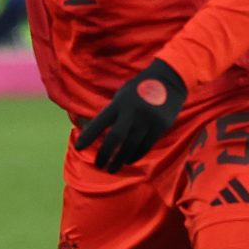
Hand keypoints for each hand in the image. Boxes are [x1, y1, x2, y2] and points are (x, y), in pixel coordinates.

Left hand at [76, 59, 186, 173]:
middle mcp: (133, 111)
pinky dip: (135, 155)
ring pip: (131, 145)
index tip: (79, 147)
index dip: (89, 135)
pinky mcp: (160, 126)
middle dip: (105, 153)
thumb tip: (102, 133)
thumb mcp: (123, 95)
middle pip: (116, 137)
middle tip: (99, 165)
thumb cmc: (140, 89)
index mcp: (120, 102)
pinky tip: (128, 160)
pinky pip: (145, 146)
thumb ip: (114, 112)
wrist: (169, 80)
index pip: (100, 121)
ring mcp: (147, 119)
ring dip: (120, 159)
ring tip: (112, 168)